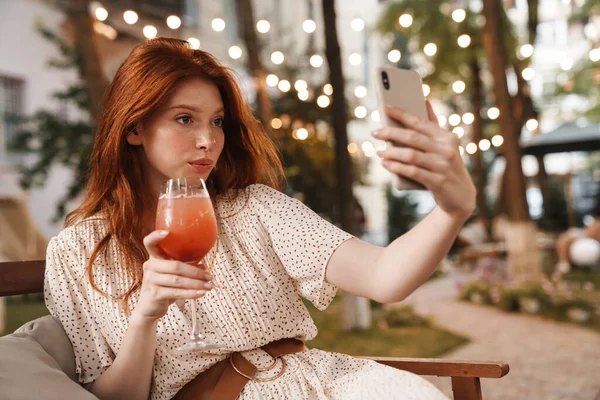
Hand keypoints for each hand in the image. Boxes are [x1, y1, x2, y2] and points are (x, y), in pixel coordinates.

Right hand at [132, 230, 213, 323]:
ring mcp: (150, 281)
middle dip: (196, 272)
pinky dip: (190, 293)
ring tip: (208, 286)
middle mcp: (150, 267)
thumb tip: (204, 265)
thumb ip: (185, 267)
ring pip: (178, 280)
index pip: (150, 243)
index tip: (167, 232)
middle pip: (175, 266)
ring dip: (196, 284)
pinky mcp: (154, 294)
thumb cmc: (163, 288)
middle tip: (209, 276)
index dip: (156, 236)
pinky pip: (176, 292)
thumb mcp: (172, 275)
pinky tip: (200, 294)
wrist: (149, 308)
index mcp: (154, 258)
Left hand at [373, 101, 475, 219]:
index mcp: (446, 137)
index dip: (401, 114)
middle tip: (375, 133)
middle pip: (412, 137)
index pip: (420, 122)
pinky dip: (396, 167)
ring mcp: (442, 166)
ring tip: (379, 152)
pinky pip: (412, 171)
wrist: (461, 196)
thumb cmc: (447, 167)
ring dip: (391, 153)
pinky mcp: (438, 181)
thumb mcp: (445, 146)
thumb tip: (425, 101)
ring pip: (410, 155)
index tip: (385, 107)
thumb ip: (434, 126)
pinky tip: (386, 164)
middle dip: (391, 133)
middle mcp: (446, 149)